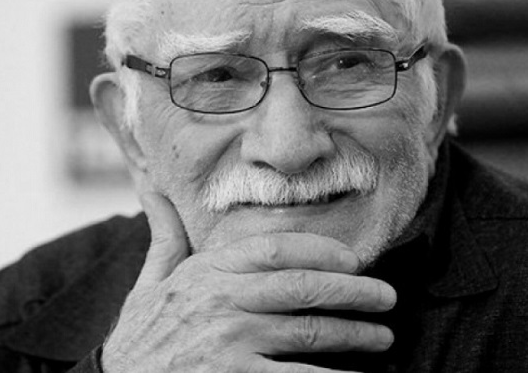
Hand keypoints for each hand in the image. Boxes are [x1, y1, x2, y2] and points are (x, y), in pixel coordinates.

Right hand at [101, 192, 396, 371]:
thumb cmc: (141, 337)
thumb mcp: (148, 282)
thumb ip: (164, 234)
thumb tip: (152, 183)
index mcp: (205, 273)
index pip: (272, 248)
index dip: (319, 250)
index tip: (352, 258)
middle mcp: (218, 302)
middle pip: (302, 288)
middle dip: (353, 292)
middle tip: (387, 297)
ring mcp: (226, 343)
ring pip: (308, 332)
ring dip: (354, 334)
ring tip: (382, 337)